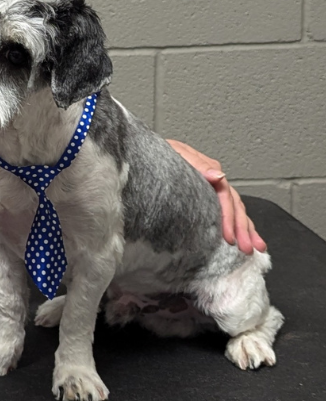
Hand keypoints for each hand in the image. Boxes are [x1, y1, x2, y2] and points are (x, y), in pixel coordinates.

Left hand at [166, 139, 265, 254]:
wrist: (144, 152)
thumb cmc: (157, 152)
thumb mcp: (175, 152)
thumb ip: (197, 164)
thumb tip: (219, 176)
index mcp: (208, 169)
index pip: (225, 195)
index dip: (229, 217)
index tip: (229, 237)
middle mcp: (213, 179)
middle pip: (234, 205)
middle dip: (243, 228)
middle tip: (248, 248)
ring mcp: (211, 188)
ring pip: (235, 210)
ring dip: (246, 229)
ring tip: (256, 248)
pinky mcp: (205, 196)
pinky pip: (226, 211)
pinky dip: (237, 225)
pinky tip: (244, 237)